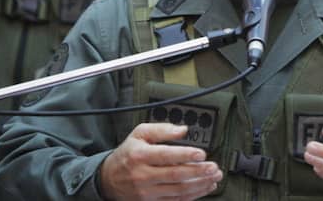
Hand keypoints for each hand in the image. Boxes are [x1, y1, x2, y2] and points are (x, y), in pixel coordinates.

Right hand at [99, 122, 222, 199]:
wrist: (108, 179)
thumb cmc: (127, 154)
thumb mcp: (139, 134)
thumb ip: (161, 130)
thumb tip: (183, 130)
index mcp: (140, 155)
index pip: (166, 155)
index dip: (185, 155)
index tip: (201, 153)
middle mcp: (143, 175)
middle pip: (175, 175)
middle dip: (198, 172)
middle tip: (214, 167)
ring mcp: (147, 192)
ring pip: (178, 190)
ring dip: (200, 185)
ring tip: (214, 178)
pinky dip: (193, 196)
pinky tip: (204, 188)